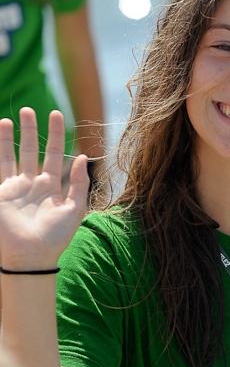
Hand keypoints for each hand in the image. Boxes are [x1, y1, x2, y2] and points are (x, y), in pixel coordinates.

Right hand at [0, 108, 88, 268]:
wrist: (32, 256)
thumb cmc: (56, 237)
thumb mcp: (75, 209)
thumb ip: (80, 183)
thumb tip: (83, 156)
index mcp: (52, 186)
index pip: (54, 154)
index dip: (56, 134)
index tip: (56, 114)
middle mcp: (32, 184)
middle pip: (32, 151)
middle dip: (31, 131)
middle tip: (30, 110)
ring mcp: (14, 189)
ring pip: (12, 156)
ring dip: (9, 138)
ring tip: (10, 118)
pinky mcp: (0, 194)